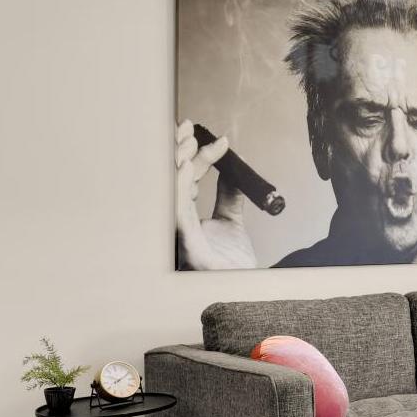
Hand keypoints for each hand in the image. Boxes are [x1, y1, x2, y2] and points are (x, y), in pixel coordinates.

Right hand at [175, 120, 258, 269]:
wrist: (248, 289)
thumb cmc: (232, 264)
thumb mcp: (231, 221)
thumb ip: (229, 196)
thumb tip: (232, 170)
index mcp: (182, 220)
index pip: (182, 180)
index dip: (190, 155)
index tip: (206, 135)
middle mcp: (175, 227)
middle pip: (168, 182)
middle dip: (174, 152)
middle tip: (188, 127)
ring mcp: (178, 238)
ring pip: (168, 194)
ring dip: (175, 163)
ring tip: (188, 140)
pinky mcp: (189, 249)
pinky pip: (178, 215)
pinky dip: (178, 188)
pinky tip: (185, 168)